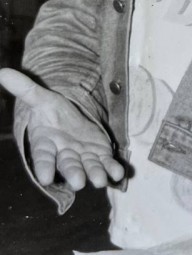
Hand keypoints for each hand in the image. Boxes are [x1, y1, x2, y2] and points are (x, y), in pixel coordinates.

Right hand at [0, 67, 123, 190]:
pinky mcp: (100, 156)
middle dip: (73, 173)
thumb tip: (2, 72)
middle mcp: (64, 155)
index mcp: (46, 144)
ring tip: (100, 180)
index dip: (44, 167)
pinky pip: (106, 164)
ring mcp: (83, 158)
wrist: (69, 121)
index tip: (45, 178)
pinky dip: (112, 170)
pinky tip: (118, 173)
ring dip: (95, 174)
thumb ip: (24, 89)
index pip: (43, 157)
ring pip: (88, 168)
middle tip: (78, 182)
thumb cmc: (51, 114)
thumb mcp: (40, 99)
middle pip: (68, 166)